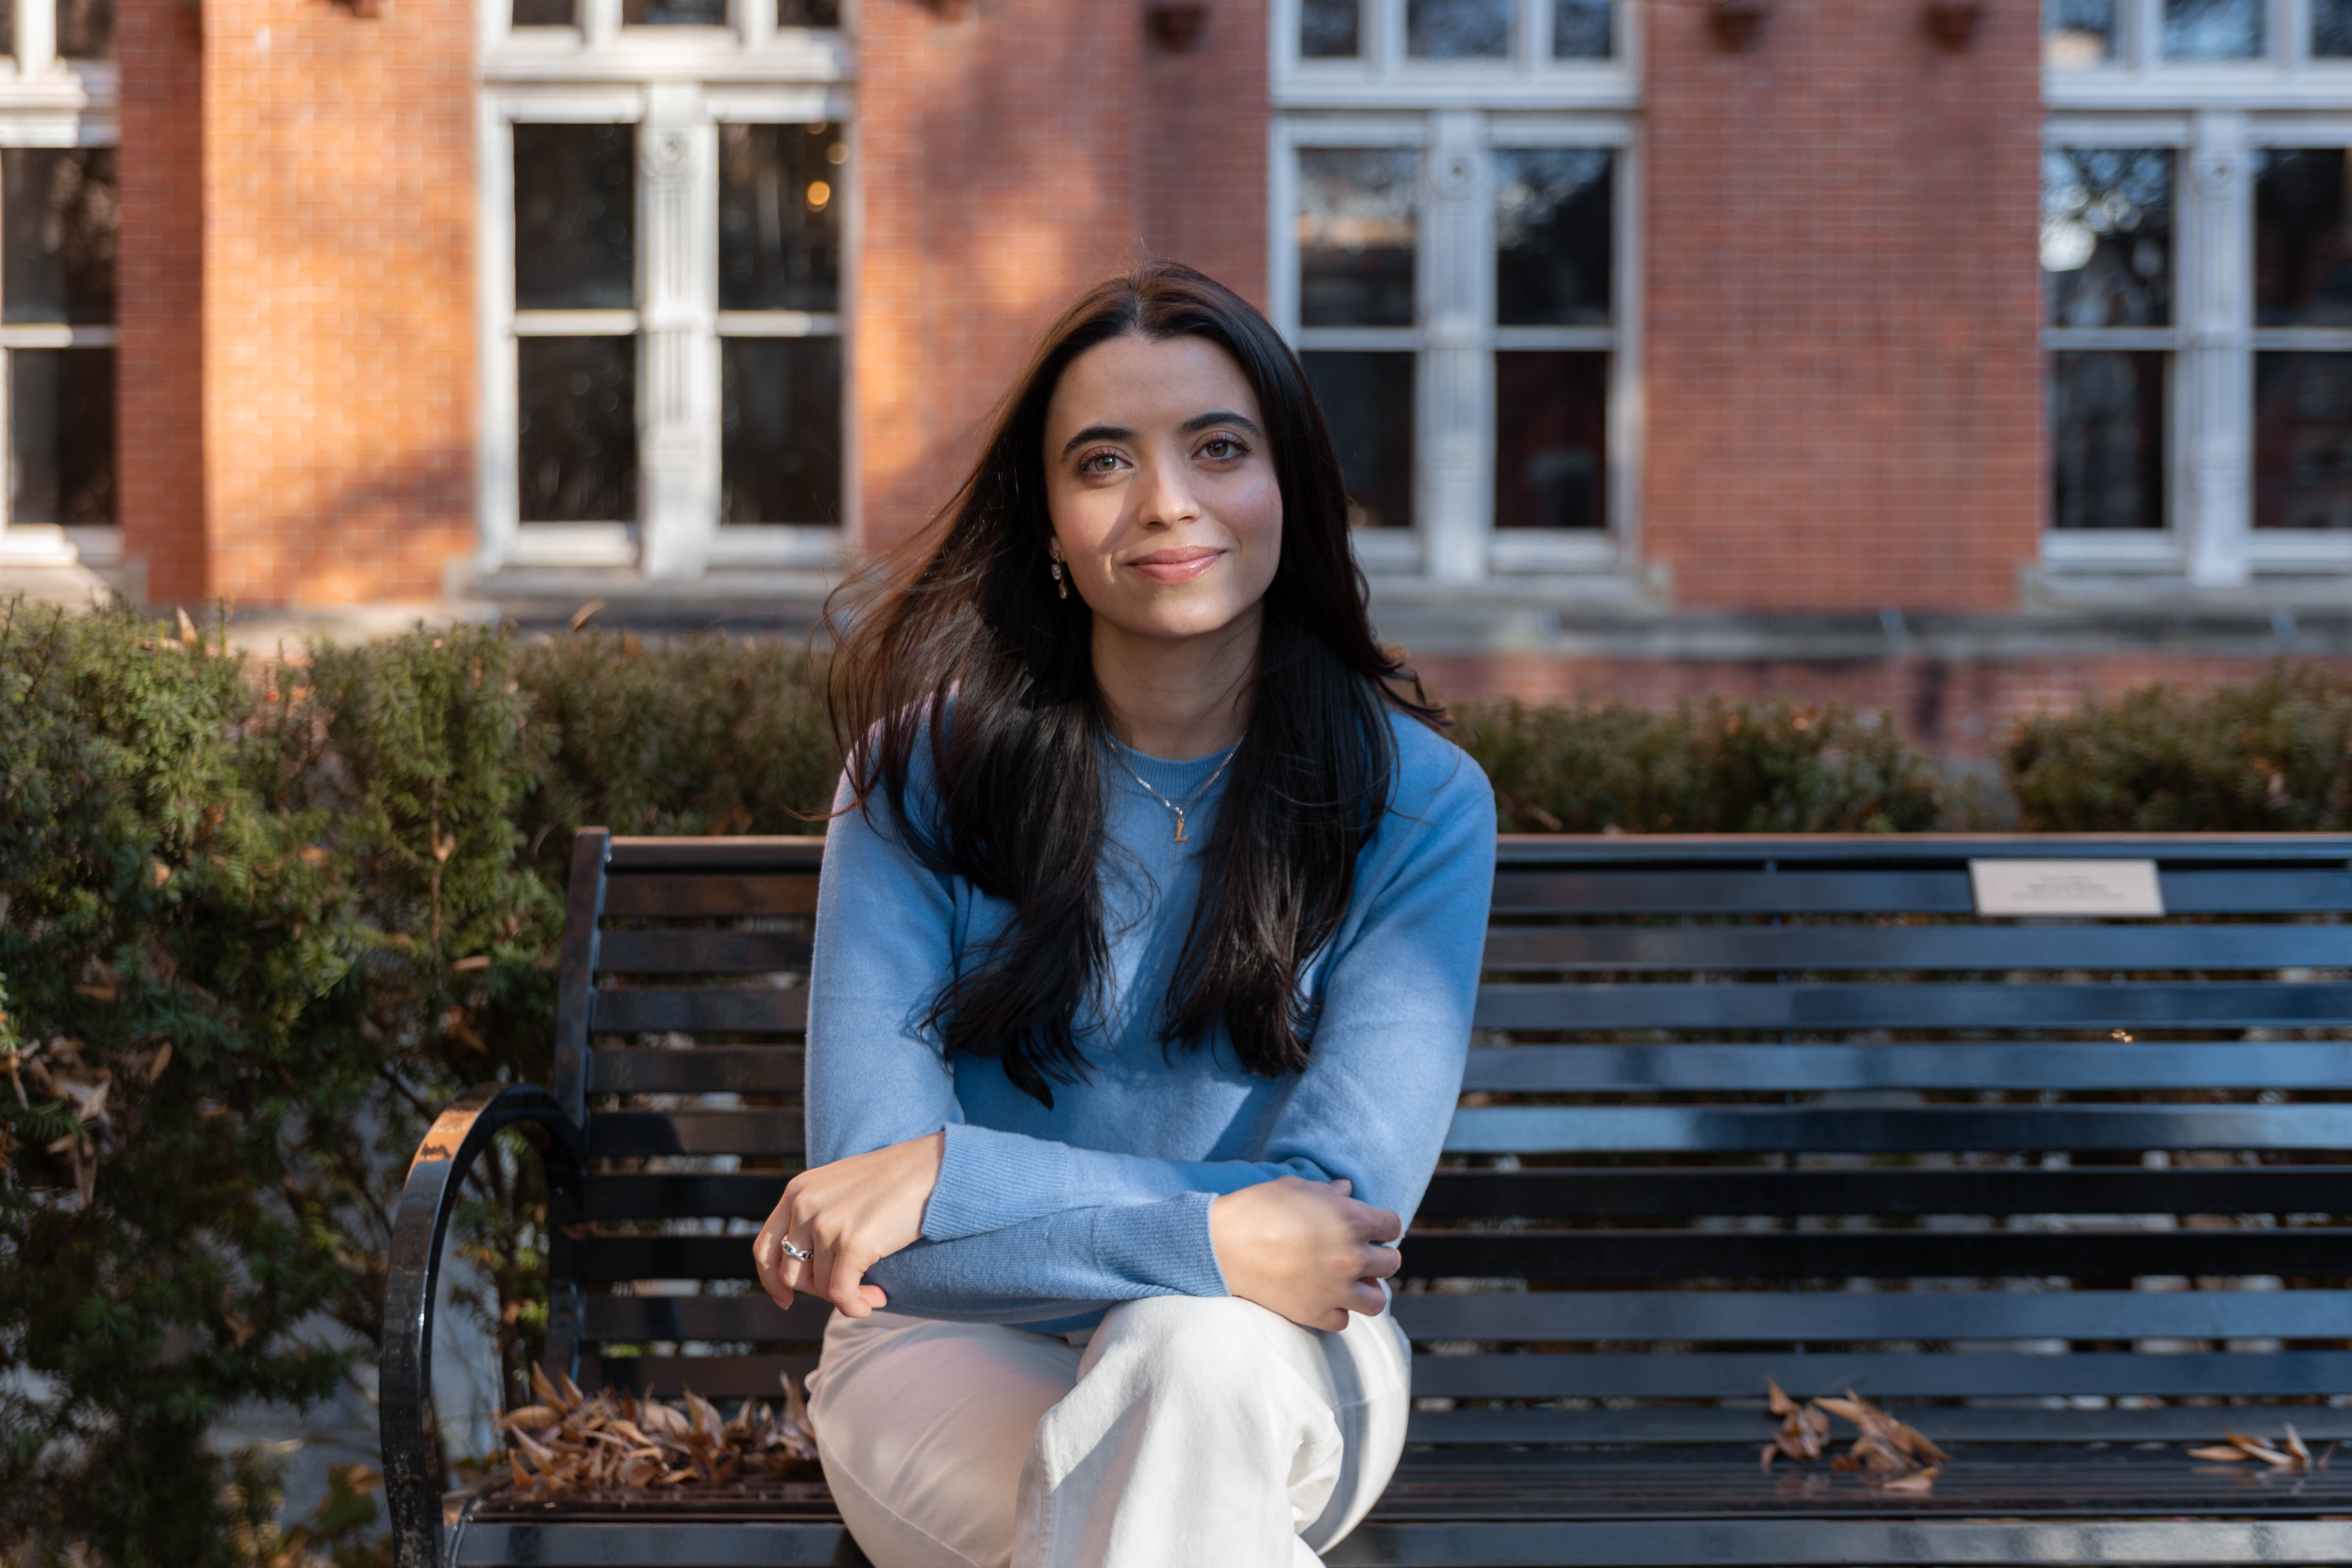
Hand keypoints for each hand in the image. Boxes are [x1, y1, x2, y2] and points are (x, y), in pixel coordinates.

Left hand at [752, 1131, 944, 1318]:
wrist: (930, 1168)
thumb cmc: (890, 1182)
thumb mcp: (837, 1191)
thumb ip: (814, 1219)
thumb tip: (804, 1274)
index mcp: (797, 1192)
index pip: (764, 1247)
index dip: (770, 1280)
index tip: (785, 1300)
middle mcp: (805, 1206)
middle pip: (792, 1274)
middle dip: (819, 1291)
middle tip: (848, 1289)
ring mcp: (827, 1224)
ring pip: (821, 1287)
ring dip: (847, 1298)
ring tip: (872, 1291)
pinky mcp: (853, 1243)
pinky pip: (842, 1295)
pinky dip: (856, 1306)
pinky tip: (876, 1300)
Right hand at [1209, 1175, 1400, 1330]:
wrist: (1224, 1244)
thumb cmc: (1258, 1208)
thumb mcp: (1296, 1188)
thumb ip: (1327, 1192)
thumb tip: (1346, 1190)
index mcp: (1352, 1220)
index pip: (1393, 1225)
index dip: (1382, 1225)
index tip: (1370, 1227)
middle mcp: (1352, 1257)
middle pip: (1391, 1263)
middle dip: (1378, 1256)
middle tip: (1358, 1253)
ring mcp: (1336, 1289)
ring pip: (1377, 1300)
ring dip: (1367, 1290)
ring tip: (1351, 1283)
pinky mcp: (1315, 1313)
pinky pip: (1344, 1320)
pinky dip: (1338, 1311)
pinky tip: (1325, 1298)